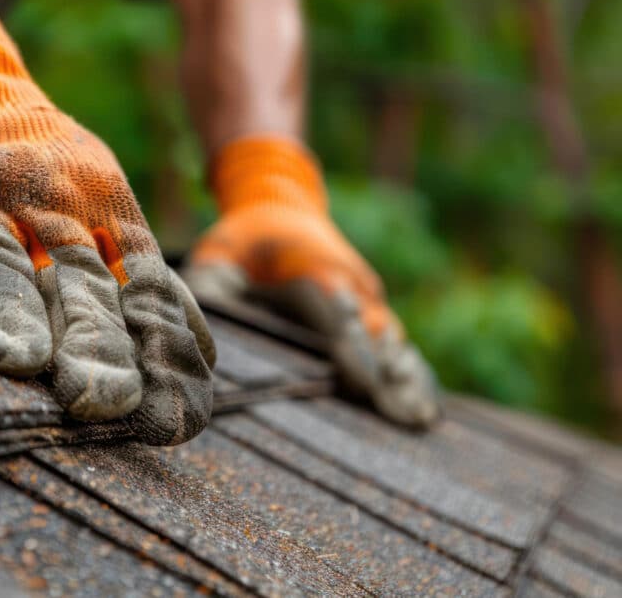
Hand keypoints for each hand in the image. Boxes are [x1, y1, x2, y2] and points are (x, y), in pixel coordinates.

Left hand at [183, 137, 437, 427]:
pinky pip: (398, 345)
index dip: (351, 345)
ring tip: (417, 418)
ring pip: (394, 340)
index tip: (364, 381)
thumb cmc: (245, 239)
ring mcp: (367, 298)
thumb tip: (201, 329)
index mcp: (313, 267)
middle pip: (375, 331)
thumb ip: (210, 288)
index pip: (336, 309)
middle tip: (402, 415)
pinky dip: (412, 374)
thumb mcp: (218, 253)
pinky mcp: (374, 312)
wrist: (281, 206)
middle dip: (388, 373)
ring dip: (407, 377)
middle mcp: (349, 283)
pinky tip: (424, 411)